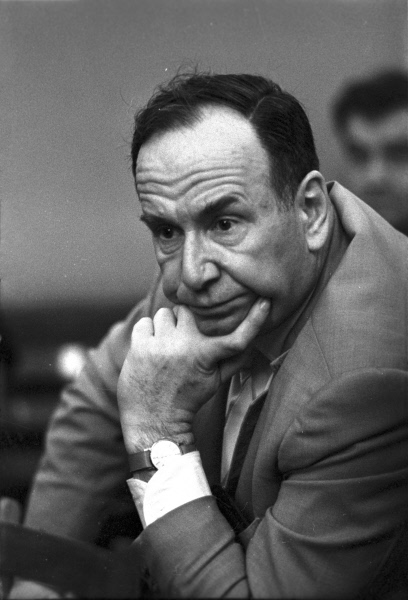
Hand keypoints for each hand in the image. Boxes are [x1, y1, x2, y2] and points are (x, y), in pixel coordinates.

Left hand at [117, 298, 269, 452]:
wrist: (156, 420)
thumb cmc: (188, 399)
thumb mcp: (215, 382)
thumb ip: (234, 361)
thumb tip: (255, 343)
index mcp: (206, 355)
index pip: (237, 337)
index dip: (255, 320)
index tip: (265, 303)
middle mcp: (184, 346)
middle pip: (186, 311)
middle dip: (183, 323)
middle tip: (181, 342)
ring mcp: (160, 345)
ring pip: (164, 314)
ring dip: (164, 327)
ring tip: (165, 347)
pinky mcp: (139, 347)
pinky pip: (145, 322)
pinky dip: (147, 333)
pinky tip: (150, 349)